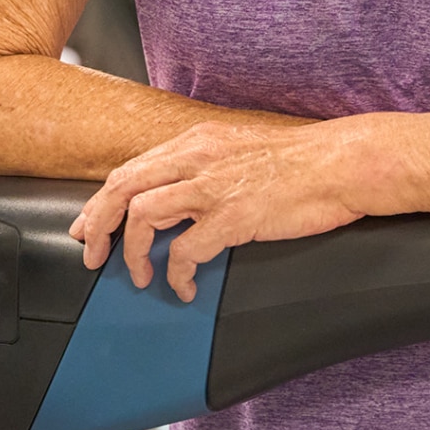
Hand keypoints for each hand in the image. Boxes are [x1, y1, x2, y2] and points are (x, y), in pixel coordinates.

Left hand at [68, 117, 371, 302]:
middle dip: (98, 224)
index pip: (130, 169)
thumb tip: (182, 191)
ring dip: (131, 252)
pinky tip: (183, 287)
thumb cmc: (300, 161)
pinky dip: (175, 273)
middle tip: (92, 256)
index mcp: (196, 141)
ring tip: (140, 277)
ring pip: (142, 215)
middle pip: (122, 188)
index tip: (88, 225)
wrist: (342, 162)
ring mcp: (213, 186)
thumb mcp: (240, 149)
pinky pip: (185, 250)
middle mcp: (196, 157)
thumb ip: (207, 165)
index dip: (101, 200)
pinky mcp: (234, 216)